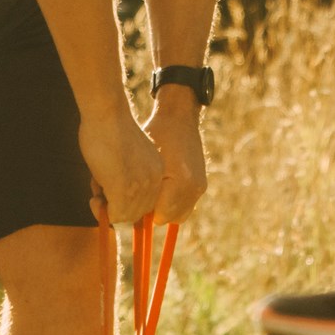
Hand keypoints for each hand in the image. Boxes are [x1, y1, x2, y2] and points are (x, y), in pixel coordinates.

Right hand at [79, 106, 168, 228]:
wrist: (107, 114)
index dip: (125, 202)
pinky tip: (93, 195)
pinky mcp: (124, 189)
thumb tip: (113, 199)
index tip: (109, 191)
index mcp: (157, 171)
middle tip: (99, 189)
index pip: (146, 202)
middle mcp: (154, 180)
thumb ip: (128, 175)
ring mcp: (141, 186)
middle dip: (114, 206)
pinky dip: (100, 211)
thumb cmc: (110, 130)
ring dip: (106, 207)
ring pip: (124, 216)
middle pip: (136, 212)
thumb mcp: (126, 157)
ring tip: (96, 184)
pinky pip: (114, 216)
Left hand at [143, 91, 208, 225]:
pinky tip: (161, 189)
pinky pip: (186, 206)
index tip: (132, 201)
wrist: (180, 116)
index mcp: (180, 180)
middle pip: (169, 218)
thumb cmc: (156, 133)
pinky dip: (173, 204)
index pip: (158, 215)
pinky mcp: (201, 184)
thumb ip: (141, 187)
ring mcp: (200, 186)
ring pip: (179, 215)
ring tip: (151, 193)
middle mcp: (194, 186)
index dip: (142, 211)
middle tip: (140, 197)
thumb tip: (132, 213)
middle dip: (153, 212)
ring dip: (164, 210)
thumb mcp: (144, 158)